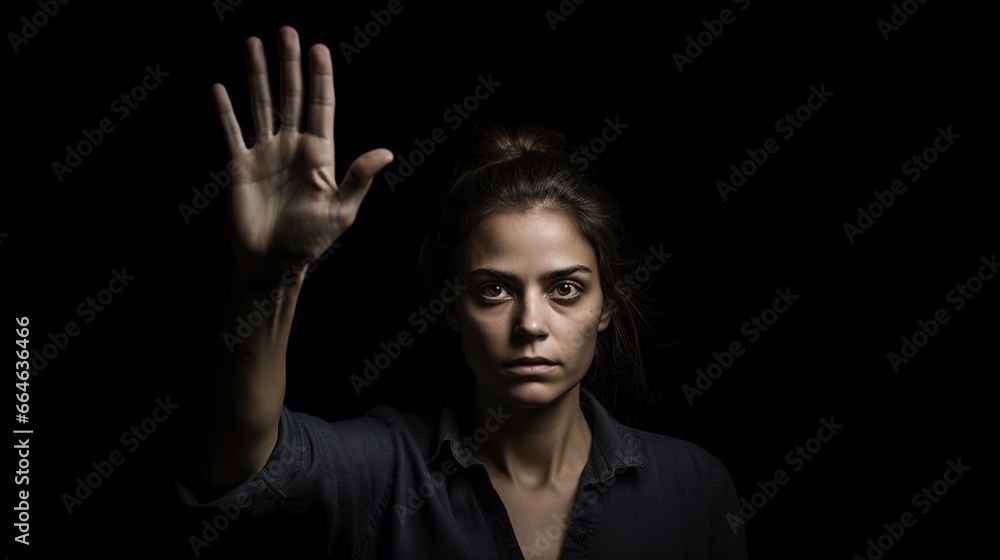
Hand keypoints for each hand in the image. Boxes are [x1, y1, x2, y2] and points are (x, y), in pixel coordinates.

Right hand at [212, 26, 391, 275]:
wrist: (273, 262)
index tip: (318, 48)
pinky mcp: (241, 166)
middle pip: (291, 97)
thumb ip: (359, 178)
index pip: (321, 106)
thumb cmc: (311, 239)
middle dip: (289, 64)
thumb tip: (387, 153)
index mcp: (320, 154)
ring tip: (252, 44)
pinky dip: (225, 112)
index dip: (320, 77)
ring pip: (261, 105)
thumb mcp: (342, 210)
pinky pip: (232, 133)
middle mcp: (293, 147)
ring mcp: (266, 154)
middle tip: (286, 31)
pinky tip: (219, 89)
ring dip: (257, 75)